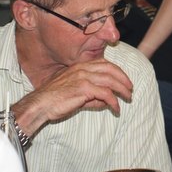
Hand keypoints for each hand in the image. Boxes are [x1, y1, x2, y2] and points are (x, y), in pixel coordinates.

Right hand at [12, 58, 132, 134]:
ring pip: (110, 80)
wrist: (40, 104)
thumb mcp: (75, 92)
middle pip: (110, 69)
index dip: (117, 71)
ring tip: (128, 98)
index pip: (104, 63)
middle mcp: (82, 68)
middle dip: (123, 79)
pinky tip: (116, 108)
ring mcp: (83, 77)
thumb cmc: (55, 99)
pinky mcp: (83, 89)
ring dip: (122, 89)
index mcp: (79, 66)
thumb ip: (91, 95)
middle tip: (130, 88)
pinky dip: (113, 101)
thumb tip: (107, 101)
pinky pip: (105, 94)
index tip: (124, 80)